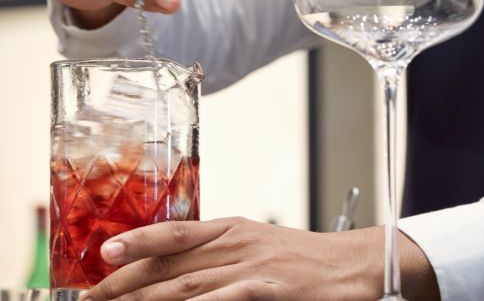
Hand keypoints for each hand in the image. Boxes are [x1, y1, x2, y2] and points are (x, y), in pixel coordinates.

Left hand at [81, 217, 439, 300]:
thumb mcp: (258, 243)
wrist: (354, 265)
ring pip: (185, 288)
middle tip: (90, 298)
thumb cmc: (305, 258)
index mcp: (233, 228)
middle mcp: (237, 245)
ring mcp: (252, 270)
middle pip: (169, 265)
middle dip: (123, 284)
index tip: (101, 255)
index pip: (174, 233)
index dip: (135, 242)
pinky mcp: (270, 292)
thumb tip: (175, 268)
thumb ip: (219, 253)